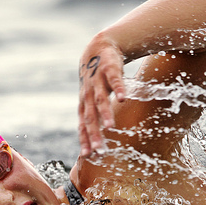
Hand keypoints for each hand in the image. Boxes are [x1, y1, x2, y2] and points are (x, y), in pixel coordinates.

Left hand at [78, 35, 125, 156]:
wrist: (97, 49)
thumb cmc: (96, 80)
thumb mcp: (92, 99)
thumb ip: (94, 117)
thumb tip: (96, 141)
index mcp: (84, 104)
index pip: (83, 125)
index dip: (85, 139)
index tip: (89, 155)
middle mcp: (88, 95)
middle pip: (90, 117)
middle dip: (94, 133)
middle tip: (99, 149)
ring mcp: (98, 82)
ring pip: (100, 100)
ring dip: (105, 114)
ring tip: (110, 127)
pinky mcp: (109, 70)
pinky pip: (114, 81)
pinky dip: (118, 90)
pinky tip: (122, 99)